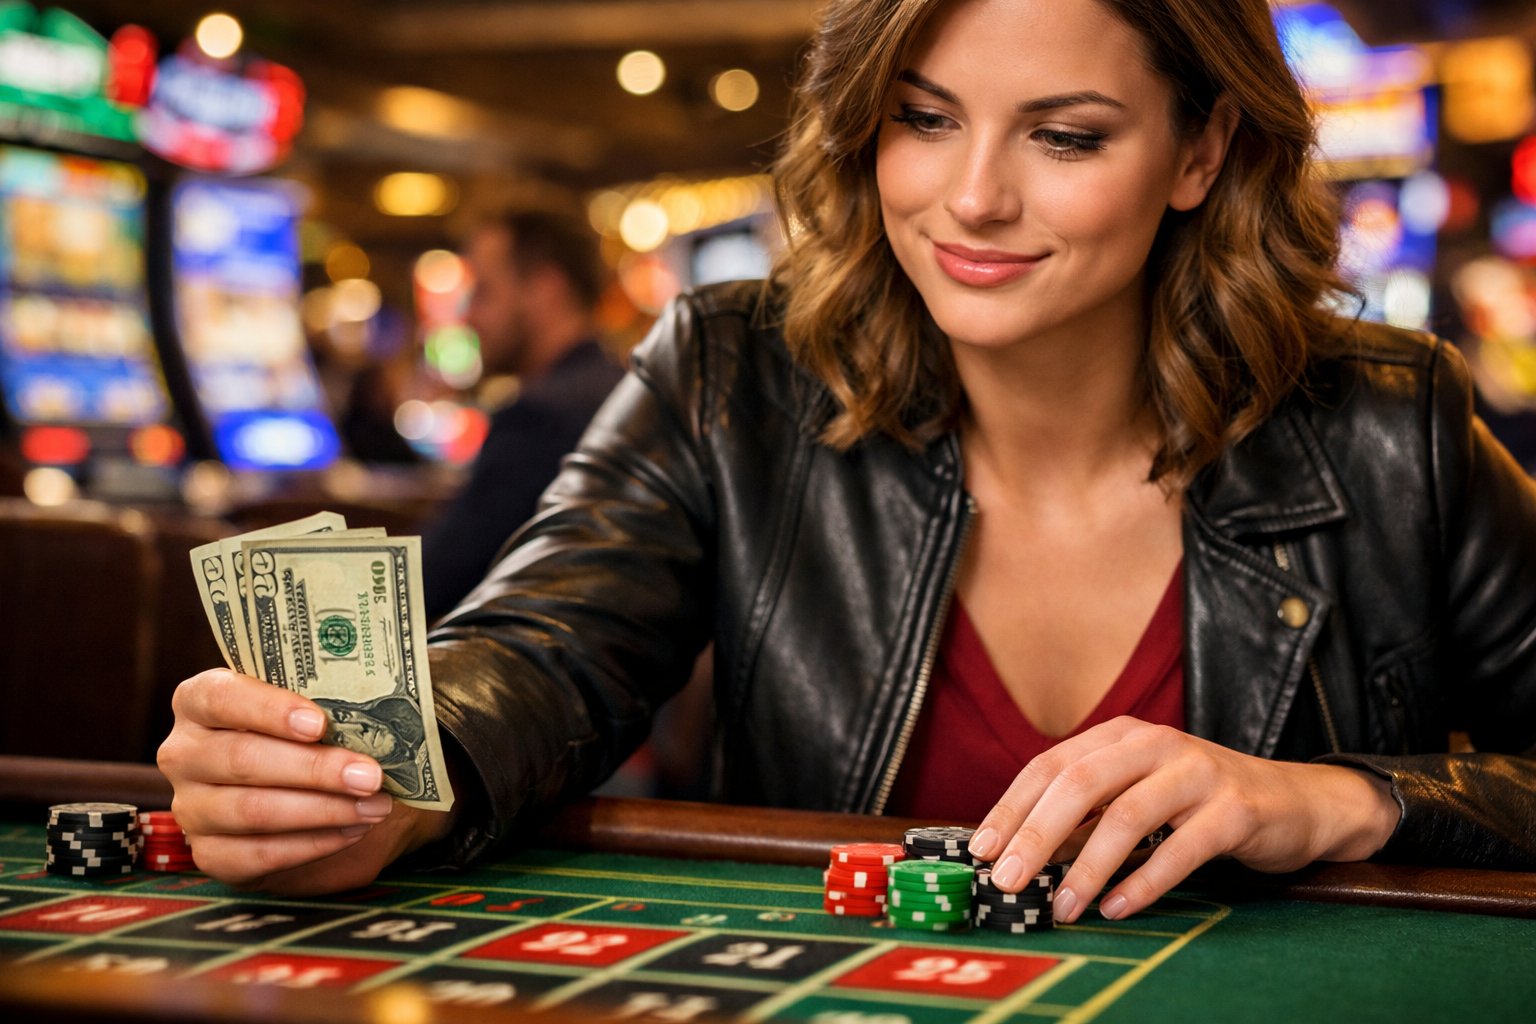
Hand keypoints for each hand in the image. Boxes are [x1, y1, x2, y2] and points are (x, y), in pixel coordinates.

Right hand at [157, 669, 454, 894]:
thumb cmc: (318, 733)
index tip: (319, 723)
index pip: (220, 697)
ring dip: (322, 810)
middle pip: (242, 759)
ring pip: (252, 810)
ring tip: (375, 805)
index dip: (268, 710)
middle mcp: (184, 752)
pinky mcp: (210, 854)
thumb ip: (332, 701)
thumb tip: (381, 713)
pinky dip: (312, 844)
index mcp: (201, 700)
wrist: (318, 789)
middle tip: (370, 775)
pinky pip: (256, 855)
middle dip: (314, 769)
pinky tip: (352, 831)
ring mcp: (191, 807)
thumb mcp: (321, 706)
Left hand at [965, 716, 1398, 922]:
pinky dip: (1144, 881)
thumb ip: (1086, 815)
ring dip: (1088, 868)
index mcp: (1121, 736)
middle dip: (1036, 835)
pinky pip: (1181, 848)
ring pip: (1127, 816)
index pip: (1051, 765)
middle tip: (1008, 879)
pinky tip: (1117, 907)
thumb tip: (1021, 853)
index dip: (1012, 807)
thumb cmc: (1201, 802)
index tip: (981, 849)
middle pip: (1080, 784)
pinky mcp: (1235, 809)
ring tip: (1062, 906)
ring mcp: (1197, 773)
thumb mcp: (1137, 793)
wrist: (1296, 802)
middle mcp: (1156, 744)